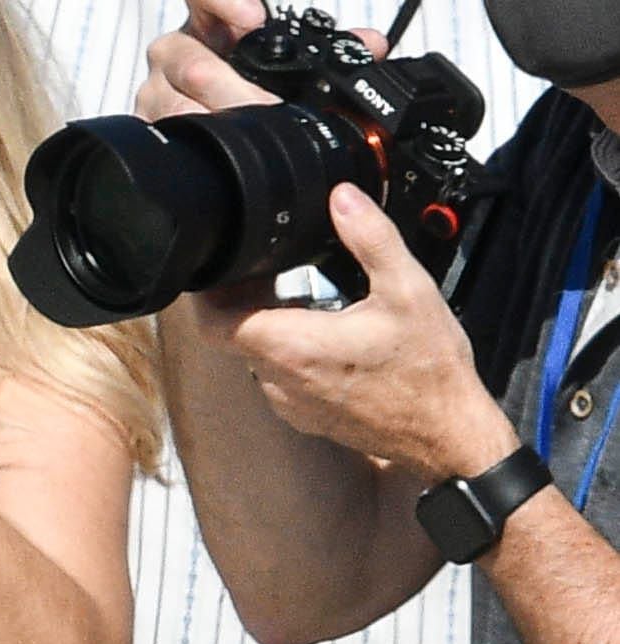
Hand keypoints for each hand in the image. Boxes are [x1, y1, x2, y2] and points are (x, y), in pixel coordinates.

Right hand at [137, 6, 384, 119]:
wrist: (201, 114)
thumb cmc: (241, 81)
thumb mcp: (285, 60)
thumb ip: (331, 47)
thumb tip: (371, 44)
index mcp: (209, 22)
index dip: (224, 2)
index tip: (254, 18)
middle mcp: (174, 50)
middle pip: (191, 61)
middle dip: (234, 88)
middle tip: (267, 105)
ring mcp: (155, 87)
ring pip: (175, 102)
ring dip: (216, 120)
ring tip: (246, 134)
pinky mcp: (145, 121)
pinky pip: (162, 132)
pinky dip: (193, 140)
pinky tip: (215, 149)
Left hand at [208, 186, 520, 483]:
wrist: (446, 434)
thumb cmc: (428, 369)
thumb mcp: (407, 288)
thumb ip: (370, 237)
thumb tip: (343, 198)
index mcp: (292, 347)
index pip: (215, 323)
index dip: (208, 294)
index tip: (219, 269)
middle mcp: (279, 380)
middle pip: (236, 334)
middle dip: (246, 300)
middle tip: (269, 270)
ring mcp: (289, 404)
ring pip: (259, 355)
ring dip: (272, 325)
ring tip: (302, 294)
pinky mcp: (304, 416)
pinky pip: (280, 377)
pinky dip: (290, 351)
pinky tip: (324, 331)